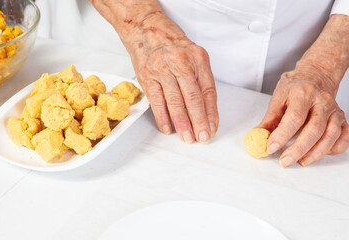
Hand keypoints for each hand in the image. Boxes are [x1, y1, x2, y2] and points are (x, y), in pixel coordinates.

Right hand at [126, 13, 218, 143]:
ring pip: (175, 101)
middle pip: (193, 98)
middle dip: (199, 122)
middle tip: (202, 138)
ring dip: (182, 123)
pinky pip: (156, 101)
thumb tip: (205, 109)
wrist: (146, 29)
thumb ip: (199, 79)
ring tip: (187, 137)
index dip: (211, 112)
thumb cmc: (172, 44)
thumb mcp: (193, 55)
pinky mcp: (147, 76)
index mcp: (198, 59)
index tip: (212, 127)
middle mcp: (181, 63)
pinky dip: (162, 117)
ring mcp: (163, 70)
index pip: (208, 91)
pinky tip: (167, 128)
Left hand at [258, 65, 348, 166]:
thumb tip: (257, 137)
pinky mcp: (342, 119)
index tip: (271, 147)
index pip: (294, 117)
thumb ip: (269, 120)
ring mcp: (334, 111)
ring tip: (300, 161)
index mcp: (303, 93)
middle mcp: (322, 101)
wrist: (315, 77)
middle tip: (284, 161)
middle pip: (314, 129)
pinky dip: (333, 149)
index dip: (282, 135)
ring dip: (315, 153)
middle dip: (298, 149)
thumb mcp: (278, 99)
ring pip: (331, 135)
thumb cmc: (294, 89)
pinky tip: (319, 153)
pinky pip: (344, 138)